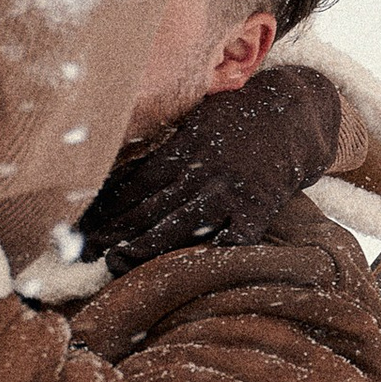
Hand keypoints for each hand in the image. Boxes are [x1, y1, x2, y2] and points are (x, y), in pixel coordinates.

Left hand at [83, 64, 343, 265]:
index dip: (107, 207)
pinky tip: (189, 268)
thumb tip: (118, 171)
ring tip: (116, 261)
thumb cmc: (240, 116)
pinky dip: (214, 253)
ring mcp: (232, 190)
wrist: (298, 112)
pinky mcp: (260, 207)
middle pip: (150, 206)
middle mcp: (204, 169)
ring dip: (146, 246)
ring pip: (180, 224)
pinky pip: (234, 237)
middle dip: (114, 231)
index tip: (83, 226)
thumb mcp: (197, 120)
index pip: (136, 183)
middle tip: (82, 251)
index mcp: (185, 148)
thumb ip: (166, 148)